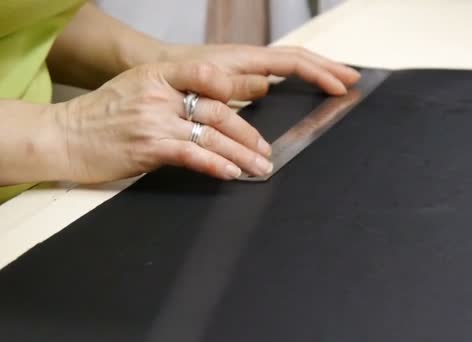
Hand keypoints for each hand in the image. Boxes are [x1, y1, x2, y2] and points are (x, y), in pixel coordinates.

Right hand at [54, 61, 272, 182]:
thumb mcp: (138, 88)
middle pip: (217, 111)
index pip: (206, 73)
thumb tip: (213, 107)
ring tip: (258, 166)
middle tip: (265, 150)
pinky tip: (231, 173)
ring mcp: (155, 121)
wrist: (64, 136)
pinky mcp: (149, 148)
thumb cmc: (102, 114)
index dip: (236, 86)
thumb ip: (174, 92)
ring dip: (240, 154)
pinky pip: (191, 155)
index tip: (258, 100)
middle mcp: (160, 95)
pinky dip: (215, 164)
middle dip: (247, 133)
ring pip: (211, 135)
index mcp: (158, 75)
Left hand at [163, 44, 360, 99]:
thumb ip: (234, 85)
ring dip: (319, 70)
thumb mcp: (204, 83)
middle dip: (328, 68)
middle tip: (354, 79)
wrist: (157, 68)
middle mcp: (252, 60)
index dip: (320, 73)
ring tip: (340, 79)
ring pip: (293, 64)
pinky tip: (309, 84)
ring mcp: (250, 66)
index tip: (341, 86)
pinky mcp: (245, 75)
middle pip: (300, 59)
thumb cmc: (178, 76)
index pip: (293, 63)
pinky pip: (281, 72)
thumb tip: (266, 85)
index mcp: (247, 60)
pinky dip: (301, 76)